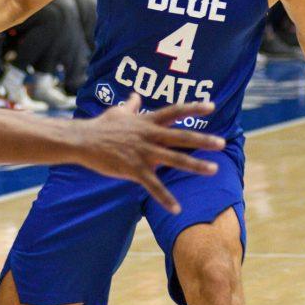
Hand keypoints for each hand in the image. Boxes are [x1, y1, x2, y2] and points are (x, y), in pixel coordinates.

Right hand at [69, 94, 224, 212]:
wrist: (82, 140)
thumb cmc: (101, 126)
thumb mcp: (117, 112)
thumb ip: (130, 105)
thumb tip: (135, 95)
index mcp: (147, 121)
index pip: (175, 111)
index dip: (193, 108)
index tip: (212, 106)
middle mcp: (149, 135)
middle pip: (181, 136)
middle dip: (203, 140)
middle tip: (222, 143)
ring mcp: (142, 152)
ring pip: (174, 159)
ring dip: (195, 165)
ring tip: (213, 169)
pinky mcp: (133, 170)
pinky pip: (153, 186)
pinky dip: (165, 198)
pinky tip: (177, 209)